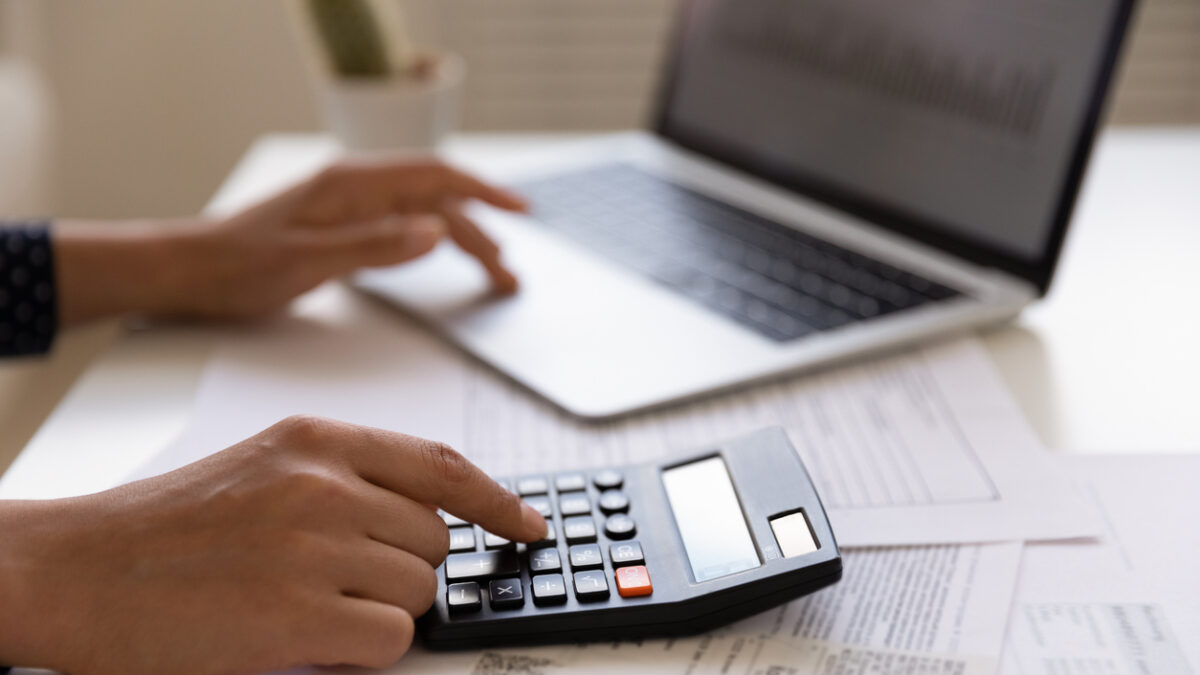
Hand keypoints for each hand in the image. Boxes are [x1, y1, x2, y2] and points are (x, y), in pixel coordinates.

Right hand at [0, 416, 546, 673]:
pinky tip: (301, 635)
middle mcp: (324, 485)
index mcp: (318, 441)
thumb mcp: (266, 467)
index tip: (529, 527)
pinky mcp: (299, 614)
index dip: (499, 501)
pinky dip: (358, 647)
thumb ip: (350, 479)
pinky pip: (390, 639)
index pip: (443, 465)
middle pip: (434, 540)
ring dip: (375, 610)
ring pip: (418, 592)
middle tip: (337, 580)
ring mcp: (314, 547)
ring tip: (304, 604)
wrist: (78, 569)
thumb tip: (432, 519)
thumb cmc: (168, 527)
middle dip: (401, 569)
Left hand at [54, 158, 527, 324]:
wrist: (188, 271)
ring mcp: (349, 207)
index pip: (434, 176)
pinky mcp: (341, 227)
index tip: (520, 210)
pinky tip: (443, 257)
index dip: (483, 191)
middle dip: (480, 234)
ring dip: (461, 242)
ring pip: (422, 218)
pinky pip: (401, 228)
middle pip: (436, 202)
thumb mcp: (307, 262)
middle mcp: (355, 188)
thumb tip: (437, 232)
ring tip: (493, 274)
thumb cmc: (237, 266)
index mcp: (350, 184)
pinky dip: (432, 244)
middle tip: (508, 278)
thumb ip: (374, 245)